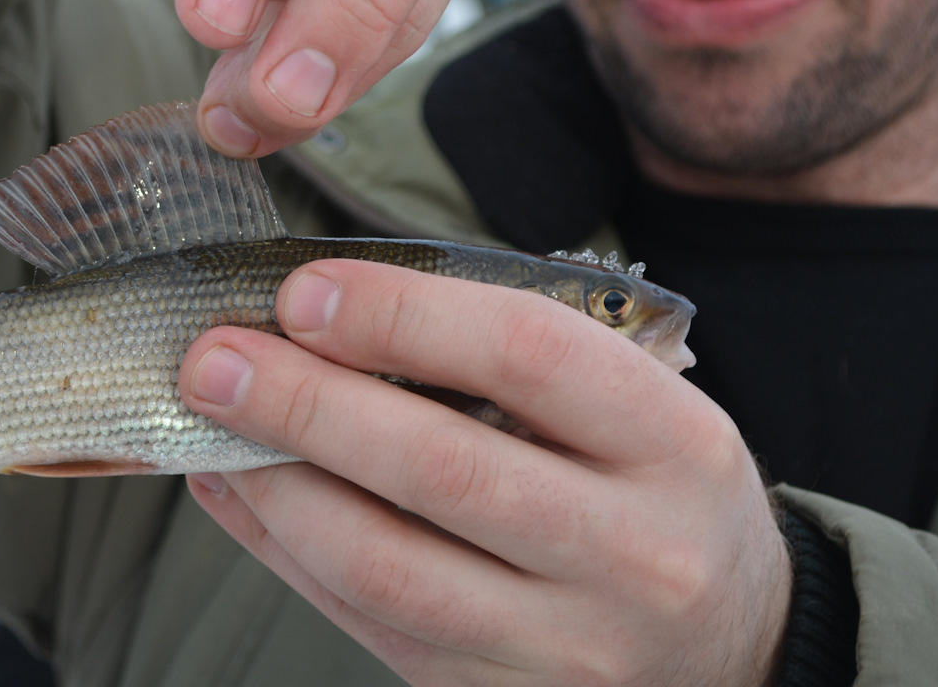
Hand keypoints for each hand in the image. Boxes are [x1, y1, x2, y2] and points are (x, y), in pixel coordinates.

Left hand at [176, 259, 791, 685]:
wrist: (729, 645)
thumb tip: (324, 310)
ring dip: (276, 488)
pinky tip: (235, 492)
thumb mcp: (633, 402)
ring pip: (387, 567)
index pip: (529, 355)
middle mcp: (633, 553)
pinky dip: (282, 551)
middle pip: (442, 468)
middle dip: (307, 403)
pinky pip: (365, 622)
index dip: (402, 316)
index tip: (304, 292)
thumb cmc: (651, 486)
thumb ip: (506, 352)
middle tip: (212, 356)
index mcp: (673, 445)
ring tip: (208, 424)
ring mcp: (567, 646)